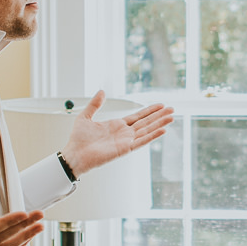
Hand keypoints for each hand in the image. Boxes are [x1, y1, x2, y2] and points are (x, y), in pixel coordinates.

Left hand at [58, 91, 175, 176]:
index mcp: (117, 125)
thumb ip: (94, 104)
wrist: (74, 154)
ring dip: (159, 124)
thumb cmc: (78, 139)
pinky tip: (162, 130)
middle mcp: (124, 133)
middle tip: (172, 109)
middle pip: (146, 122)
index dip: (150, 110)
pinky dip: (152, 136)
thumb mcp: (85, 116)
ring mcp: (125, 141)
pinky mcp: (124, 149)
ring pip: (147, 131)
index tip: (161, 105)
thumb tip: (102, 91)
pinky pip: (141, 141)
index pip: (138, 116)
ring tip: (172, 117)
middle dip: (159, 115)